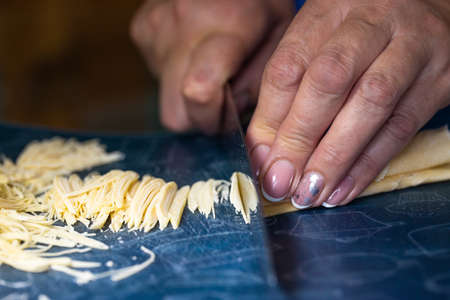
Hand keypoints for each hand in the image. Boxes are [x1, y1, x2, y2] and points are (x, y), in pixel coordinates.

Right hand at [130, 0, 293, 133]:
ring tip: (208, 67)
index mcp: (226, 25)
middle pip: (175, 114)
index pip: (200, 93)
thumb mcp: (280, 40)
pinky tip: (193, 54)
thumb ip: (258, 84)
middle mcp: (182, 26)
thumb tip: (229, 116)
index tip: (228, 114)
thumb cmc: (260, 5)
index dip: (214, 119)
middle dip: (199, 118)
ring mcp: (156, 27)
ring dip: (187, 98)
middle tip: (221, 97)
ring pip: (164, 101)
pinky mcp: (142, 29)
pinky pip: (156, 78)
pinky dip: (175, 76)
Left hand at [247, 0, 449, 207]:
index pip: (290, 65)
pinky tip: (344, 189)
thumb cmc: (358, 36)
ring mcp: (412, 47)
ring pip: (371, 103)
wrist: (429, 9)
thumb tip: (265, 155)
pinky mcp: (440, 79)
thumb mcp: (318, 47)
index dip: (270, 119)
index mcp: (329, 11)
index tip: (262, 162)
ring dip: (335, 157)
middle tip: (282, 182)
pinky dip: (369, 164)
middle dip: (300, 138)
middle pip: (329, 80)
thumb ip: (288, 93)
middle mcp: (372, 21)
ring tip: (311, 193)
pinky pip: (403, 126)